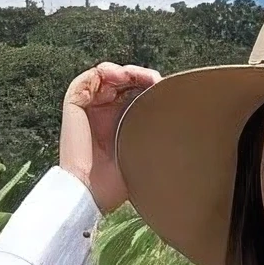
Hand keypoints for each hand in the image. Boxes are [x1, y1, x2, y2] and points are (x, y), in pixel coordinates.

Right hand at [60, 62, 161, 216]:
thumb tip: (188, 125)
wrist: (90, 191)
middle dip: (139, 77)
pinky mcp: (75, 104)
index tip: (165, 90)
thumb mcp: (146, 153)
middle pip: (124, 83)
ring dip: (124, 72)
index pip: (136, 94)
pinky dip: (103, 73)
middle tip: (154, 80)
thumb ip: (158, 136)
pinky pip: (88, 79)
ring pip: (107, 77)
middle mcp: (105, 112)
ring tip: (137, 77)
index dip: (149, 87)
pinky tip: (118, 77)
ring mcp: (90, 107)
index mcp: (121, 121)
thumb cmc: (117, 182)